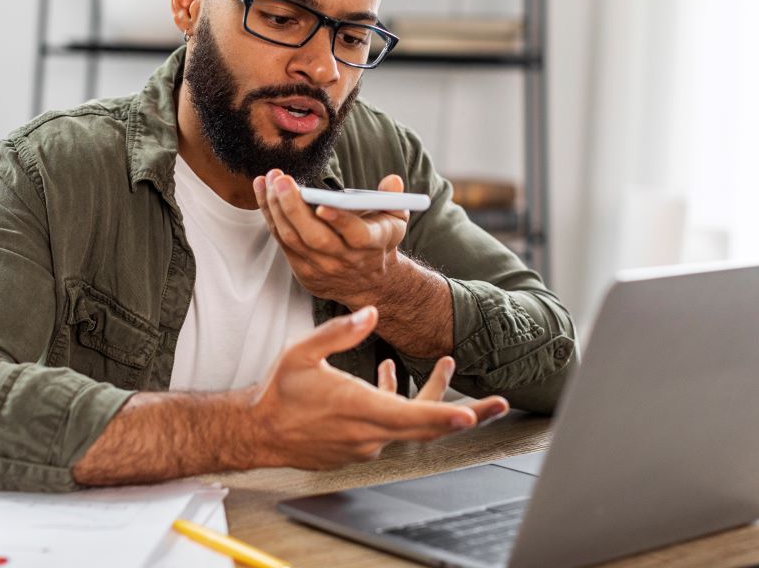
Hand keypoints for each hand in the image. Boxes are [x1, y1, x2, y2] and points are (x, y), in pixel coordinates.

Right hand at [246, 306, 506, 468]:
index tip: (473, 415)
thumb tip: (371, 312)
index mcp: (358, 408)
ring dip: (430, 397)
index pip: (411, 415)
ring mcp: (365, 443)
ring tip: (445, 365)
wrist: (258, 432)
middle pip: (428, 427)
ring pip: (410, 423)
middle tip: (500, 404)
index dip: (445, 414)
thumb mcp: (303, 352)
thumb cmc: (280, 391)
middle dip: (468, 415)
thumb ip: (340, 331)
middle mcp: (368, 431)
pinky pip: (390, 427)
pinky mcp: (359, 446)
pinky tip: (390, 378)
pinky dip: (400, 404)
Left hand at [253, 170, 408, 305]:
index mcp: (371, 244)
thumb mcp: (396, 219)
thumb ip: (393, 198)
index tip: (323, 204)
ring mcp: (321, 268)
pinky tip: (263, 191)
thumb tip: (393, 181)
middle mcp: (345, 260)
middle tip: (281, 179)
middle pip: (315, 238)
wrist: (371, 282)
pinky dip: (270, 216)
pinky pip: (281, 242)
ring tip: (268, 180)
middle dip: (294, 208)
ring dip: (276, 208)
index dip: (340, 221)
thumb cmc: (380, 240)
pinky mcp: (303, 271)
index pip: (356, 235)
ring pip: (292, 239)